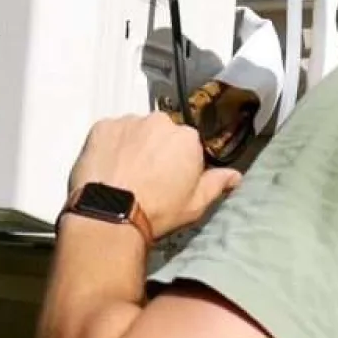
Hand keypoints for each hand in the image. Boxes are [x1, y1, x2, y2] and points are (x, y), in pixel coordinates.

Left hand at [69, 113, 242, 238]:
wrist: (111, 214)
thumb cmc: (154, 211)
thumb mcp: (194, 205)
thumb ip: (216, 184)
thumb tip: (234, 176)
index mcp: (187, 138)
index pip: (187, 144)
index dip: (179, 163)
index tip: (170, 179)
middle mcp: (160, 122)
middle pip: (160, 133)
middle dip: (156, 150)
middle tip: (146, 177)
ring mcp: (129, 122)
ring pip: (135, 130)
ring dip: (133, 146)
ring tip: (125, 175)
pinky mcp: (103, 126)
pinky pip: (111, 132)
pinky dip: (110, 146)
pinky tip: (109, 168)